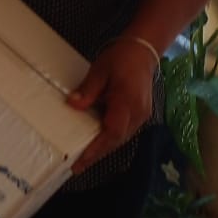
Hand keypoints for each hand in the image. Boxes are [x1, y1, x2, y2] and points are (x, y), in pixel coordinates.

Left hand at [66, 38, 157, 172]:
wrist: (143, 50)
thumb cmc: (121, 57)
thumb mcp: (100, 70)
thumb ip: (88, 90)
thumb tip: (73, 105)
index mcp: (128, 102)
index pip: (112, 131)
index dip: (96, 148)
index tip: (81, 160)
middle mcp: (138, 113)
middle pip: (116, 140)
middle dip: (96, 155)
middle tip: (76, 167)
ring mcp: (141, 116)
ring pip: (120, 138)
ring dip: (103, 149)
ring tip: (83, 160)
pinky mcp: (140, 115)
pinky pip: (123, 132)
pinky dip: (109, 139)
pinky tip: (96, 143)